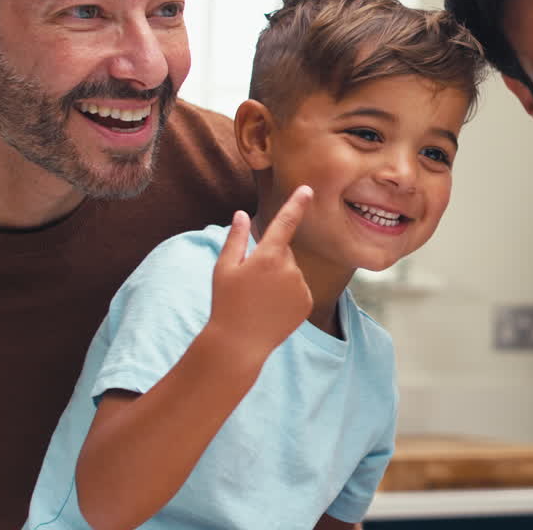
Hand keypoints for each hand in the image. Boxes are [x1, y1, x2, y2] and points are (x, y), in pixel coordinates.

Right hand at [210, 185, 314, 359]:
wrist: (240, 343)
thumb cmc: (227, 303)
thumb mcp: (224, 268)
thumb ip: (236, 238)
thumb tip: (242, 214)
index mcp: (268, 256)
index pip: (286, 222)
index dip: (297, 203)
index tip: (308, 189)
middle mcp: (290, 269)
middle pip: (284, 251)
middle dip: (270, 258)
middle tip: (250, 282)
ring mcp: (301, 287)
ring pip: (292, 270)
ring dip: (279, 277)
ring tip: (260, 298)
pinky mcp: (307, 302)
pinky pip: (298, 288)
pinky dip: (287, 293)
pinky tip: (271, 308)